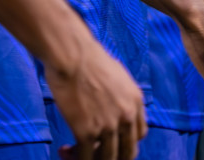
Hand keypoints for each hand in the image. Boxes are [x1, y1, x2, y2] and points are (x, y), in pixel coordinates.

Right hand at [48, 39, 146, 159]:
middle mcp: (127, 116)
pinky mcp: (87, 132)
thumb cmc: (88, 59)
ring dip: (89, 159)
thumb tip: (113, 108)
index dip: (124, 142)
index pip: (140, 135)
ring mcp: (108, 126)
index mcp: (136, 101)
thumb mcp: (118, 76)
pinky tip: (64, 150)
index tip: (108, 140)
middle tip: (93, 153)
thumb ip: (121, 96)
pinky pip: (85, 158)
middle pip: (128, 153)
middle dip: (111, 157)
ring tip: (73, 153)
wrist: (71, 54)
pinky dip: (74, 158)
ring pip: (106, 159)